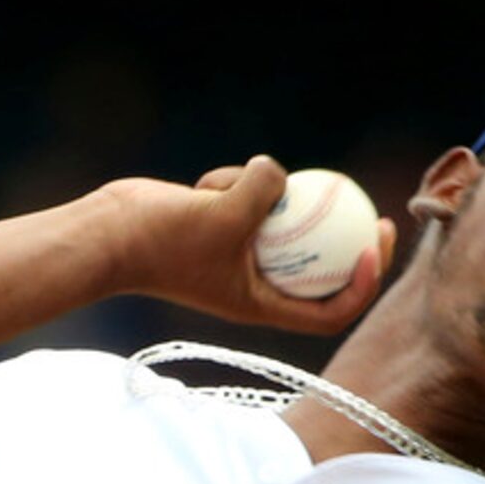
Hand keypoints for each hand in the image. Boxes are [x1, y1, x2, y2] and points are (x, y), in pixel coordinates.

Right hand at [100, 155, 397, 335]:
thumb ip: (263, 192)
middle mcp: (256, 285)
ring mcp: (240, 255)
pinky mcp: (224, 227)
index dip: (361, 287)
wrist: (109, 235)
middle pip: (323, 273)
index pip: (328, 312)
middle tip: (376, 214)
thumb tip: (283, 171)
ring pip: (283, 223)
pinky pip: (252, 201)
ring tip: (231, 188)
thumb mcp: (222, 214)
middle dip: (354, 246)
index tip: (371, 248)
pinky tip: (207, 184)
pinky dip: (236, 184)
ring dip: (266, 195)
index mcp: (262, 304)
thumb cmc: (161, 240)